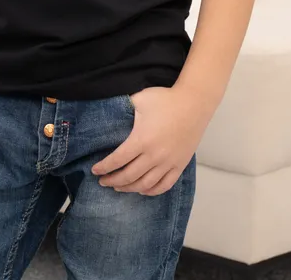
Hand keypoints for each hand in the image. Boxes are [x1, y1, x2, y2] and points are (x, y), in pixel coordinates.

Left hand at [91, 86, 208, 195]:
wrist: (194, 103)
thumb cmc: (166, 99)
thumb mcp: (140, 99)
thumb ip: (123, 106)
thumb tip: (108, 109)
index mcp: (141, 140)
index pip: (117, 160)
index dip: (104, 167)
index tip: (95, 170)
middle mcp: (154, 155)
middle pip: (129, 176)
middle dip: (113, 180)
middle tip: (103, 181)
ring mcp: (168, 163)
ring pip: (145, 184)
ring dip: (129, 188)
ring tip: (118, 186)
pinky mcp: (179, 165)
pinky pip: (164, 185)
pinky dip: (151, 191)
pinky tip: (142, 190)